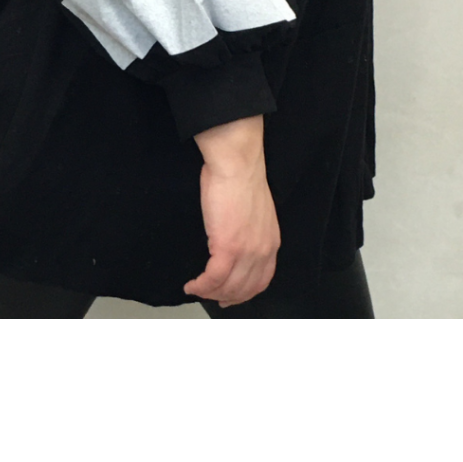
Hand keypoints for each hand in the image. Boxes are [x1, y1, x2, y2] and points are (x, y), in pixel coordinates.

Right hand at [186, 117, 280, 307]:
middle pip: (245, 289)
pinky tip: (192, 285)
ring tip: (197, 290)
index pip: (262, 280)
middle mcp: (262, 251)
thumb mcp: (255, 212)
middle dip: (226, 297)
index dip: (245, 293)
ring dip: (210, 293)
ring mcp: (246, 251)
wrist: (237, 164)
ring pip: (228, 287)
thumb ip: (250, 232)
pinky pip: (213, 278)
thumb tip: (235, 241)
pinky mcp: (227, 247)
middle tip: (211, 297)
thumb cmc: (241, 178)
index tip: (231, 297)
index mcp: (270, 242)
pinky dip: (201, 286)